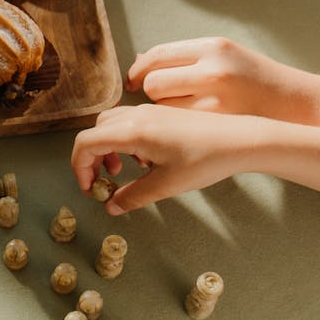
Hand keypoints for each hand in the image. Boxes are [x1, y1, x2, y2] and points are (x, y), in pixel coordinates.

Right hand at [71, 105, 267, 212]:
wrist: (239, 140)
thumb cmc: (205, 160)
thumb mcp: (165, 185)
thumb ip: (133, 196)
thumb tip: (112, 207)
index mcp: (132, 131)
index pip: (85, 143)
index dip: (79, 168)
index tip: (90, 189)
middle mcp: (136, 116)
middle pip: (95, 131)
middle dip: (92, 158)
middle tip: (103, 182)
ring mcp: (150, 112)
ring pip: (111, 125)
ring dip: (108, 148)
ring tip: (124, 170)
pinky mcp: (162, 114)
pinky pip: (130, 122)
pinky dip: (125, 141)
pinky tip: (146, 160)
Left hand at [127, 36, 319, 122]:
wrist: (299, 106)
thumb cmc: (259, 80)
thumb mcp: (227, 55)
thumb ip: (187, 57)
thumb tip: (142, 60)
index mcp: (214, 47)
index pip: (158, 54)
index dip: (139, 68)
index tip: (133, 80)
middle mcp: (214, 71)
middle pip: (154, 83)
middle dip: (151, 92)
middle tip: (161, 100)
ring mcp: (217, 101)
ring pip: (164, 108)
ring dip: (162, 112)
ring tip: (177, 114)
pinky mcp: (219, 126)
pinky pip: (179, 127)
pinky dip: (173, 128)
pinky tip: (182, 129)